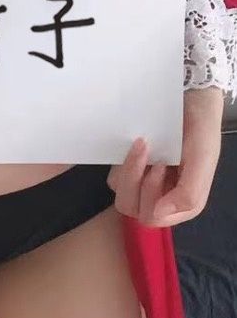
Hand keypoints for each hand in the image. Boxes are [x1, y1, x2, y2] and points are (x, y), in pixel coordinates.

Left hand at [107, 87, 223, 226]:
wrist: (190, 100)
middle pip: (131, 207)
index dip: (151, 193)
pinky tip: (136, 143)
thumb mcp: (202, 161)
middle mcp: (160, 198)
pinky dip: (123, 161)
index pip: (153, 216)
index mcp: (181, 204)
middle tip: (150, 151)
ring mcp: (142, 184)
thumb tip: (156, 215)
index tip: (162, 164)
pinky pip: (115, 176)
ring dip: (129, 168)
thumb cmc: (199, 130)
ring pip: (120, 192)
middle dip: (136, 179)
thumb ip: (188, 194)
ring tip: (144, 144)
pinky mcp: (130, 169)